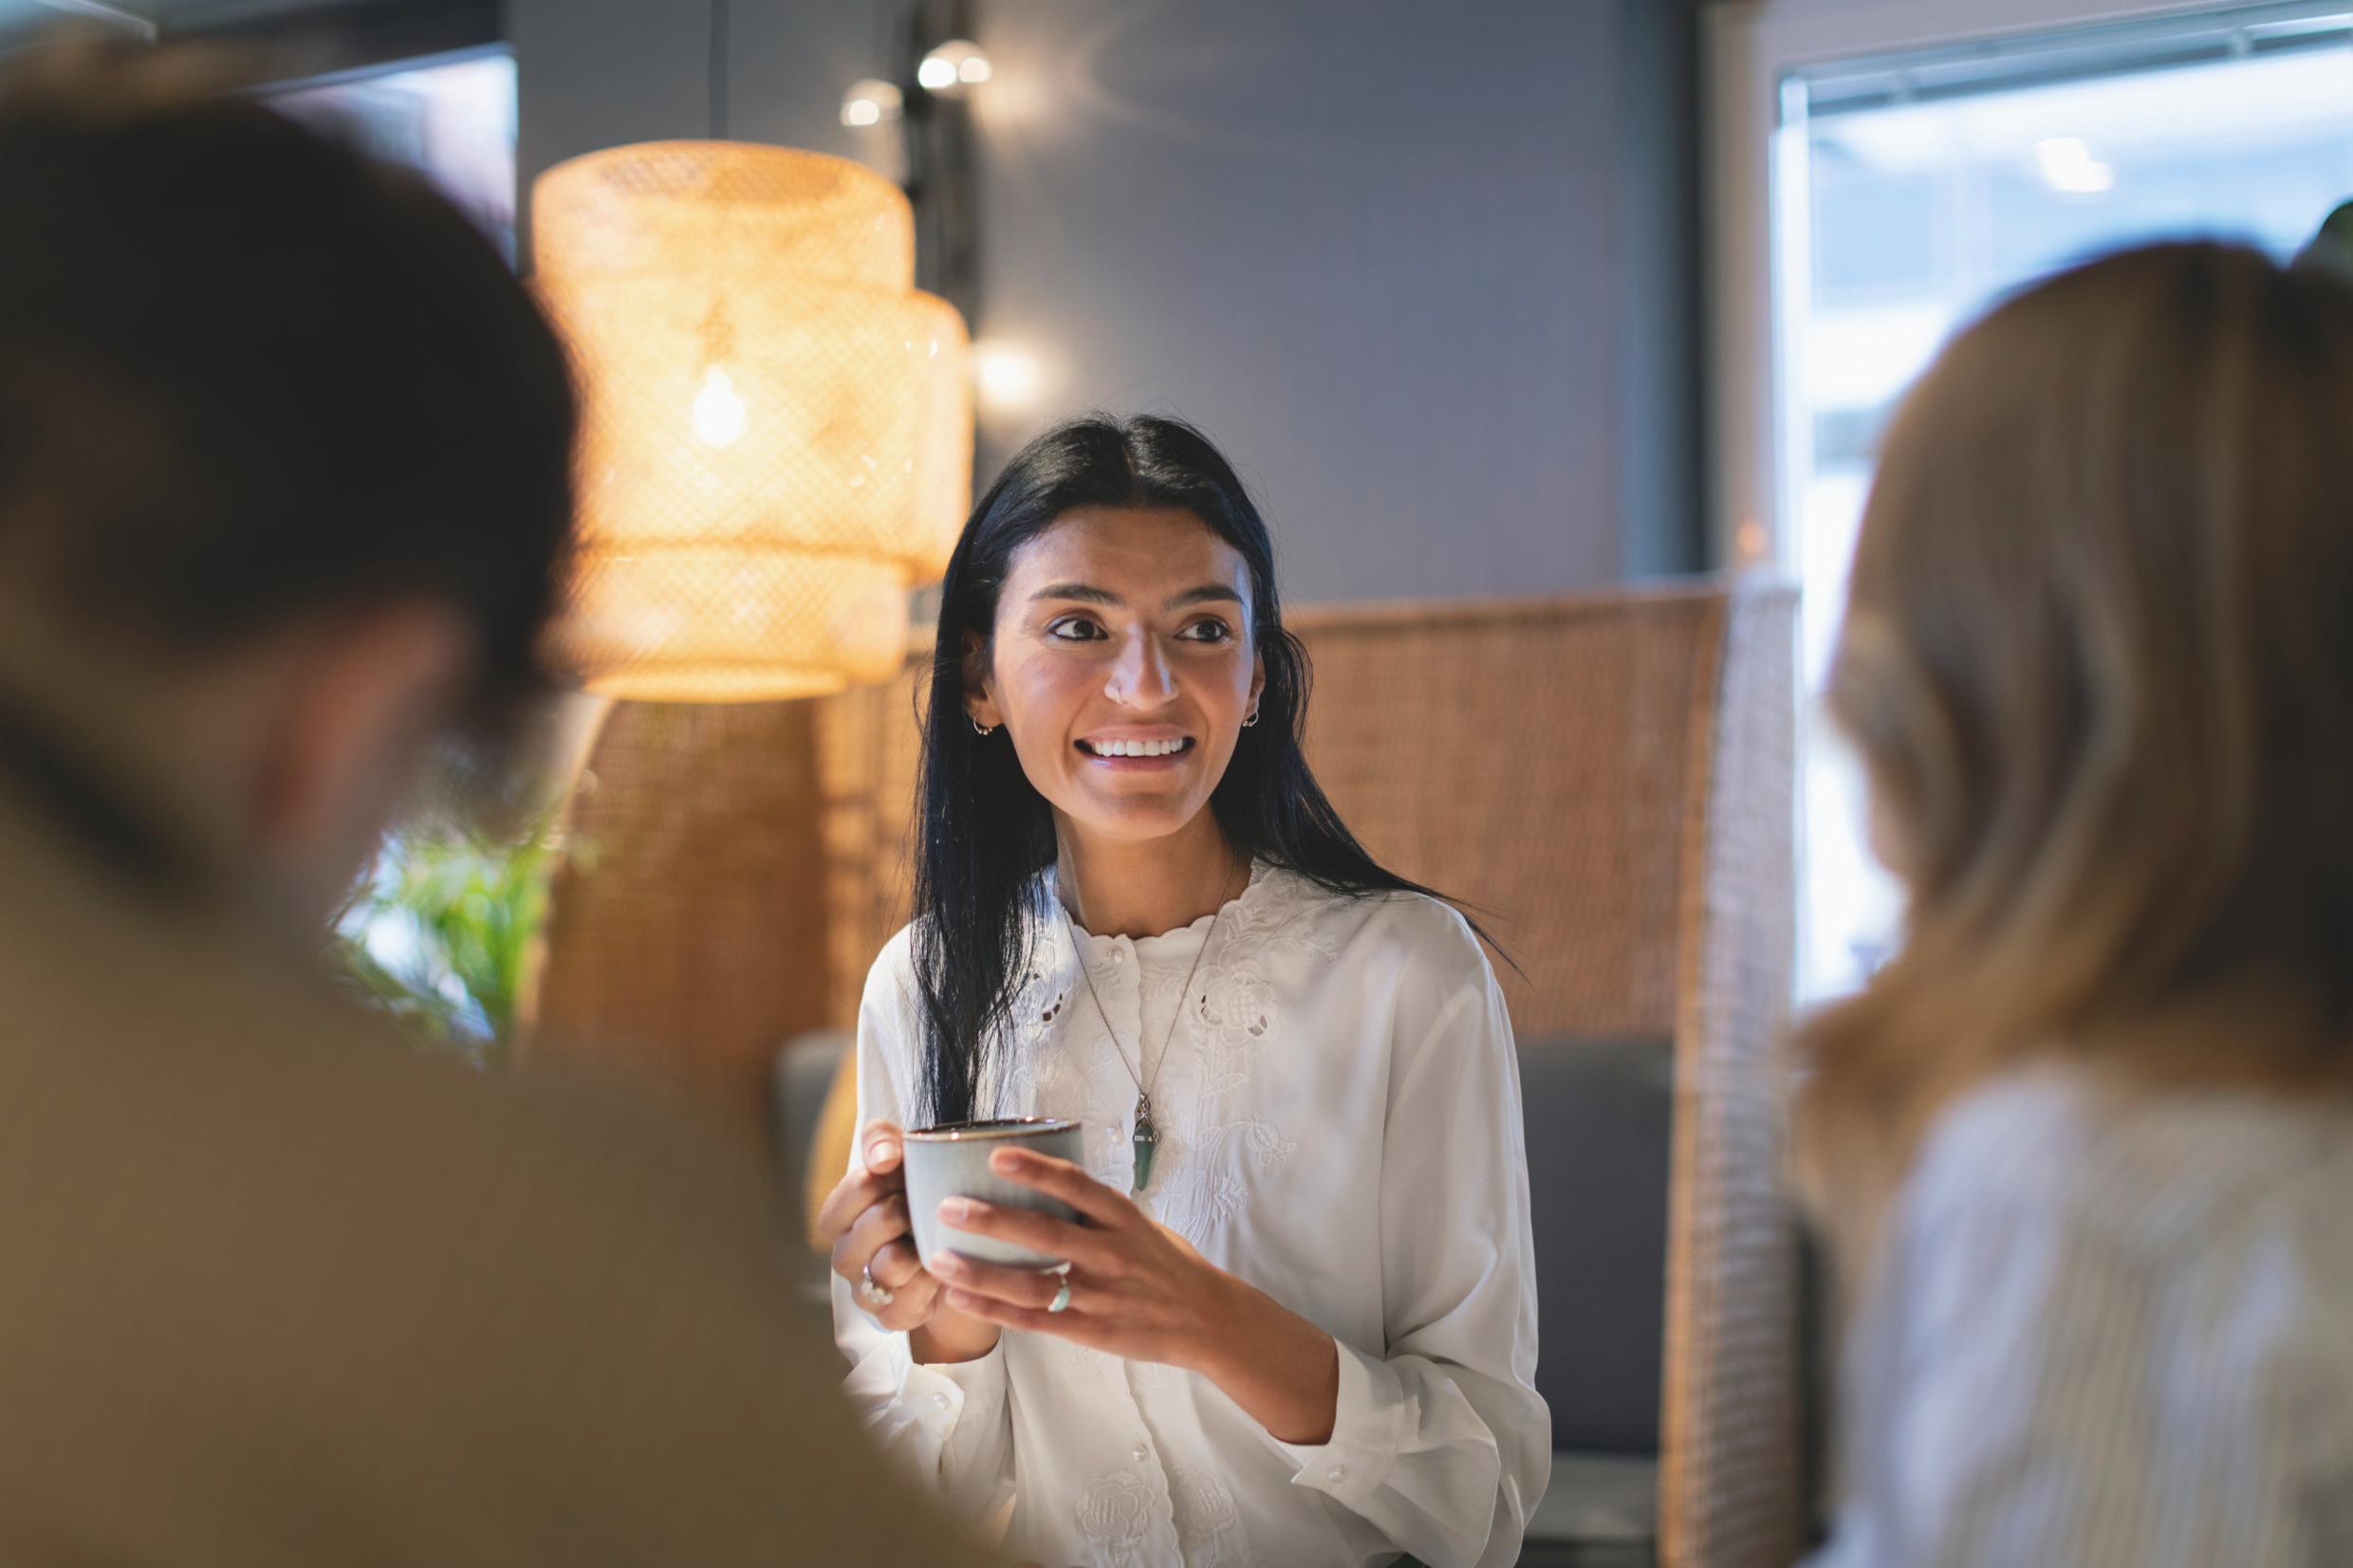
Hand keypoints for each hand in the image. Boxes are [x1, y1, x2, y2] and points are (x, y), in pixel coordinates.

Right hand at [814, 1119, 998, 1362]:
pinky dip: (931, 1282)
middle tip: (924, 1206)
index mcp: (839, 1215)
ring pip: (890, 1265)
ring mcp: (866, 1289)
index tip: (904, 1172)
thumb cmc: (918, 1196)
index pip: (853, 1188)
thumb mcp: (900, 1156)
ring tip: (934, 1238)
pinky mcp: (891, 1316)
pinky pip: (910, 1299)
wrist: (955, 1251)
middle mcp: (845, 1255)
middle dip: (909, 1209)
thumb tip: (883, 1157)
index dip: (886, 1177)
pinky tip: (941, 1269)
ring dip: (920, 1247)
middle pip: (875, 1223)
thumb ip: (880, 1140)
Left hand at [932, 1148, 1339, 1441]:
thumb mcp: (1140, 1224)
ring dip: (981, 1273)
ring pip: (1031, 1284)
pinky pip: (1034, 1320)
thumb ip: (1095, 1210)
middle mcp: (1109, 1253)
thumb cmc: (1167, 1264)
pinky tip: (960, 1299)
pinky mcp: (1090, 1330)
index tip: (996, 1155)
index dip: (1035, 1169)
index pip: (1076, 1186)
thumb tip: (1044, 1180)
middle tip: (948, 1207)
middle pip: (1044, 1234)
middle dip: (992, 1221)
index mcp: (1122, 1219)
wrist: (1206, 1319)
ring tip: (939, 1260)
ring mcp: (1098, 1295)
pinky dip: (994, 1311)